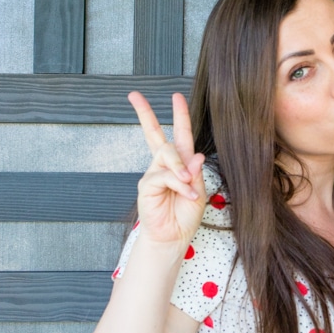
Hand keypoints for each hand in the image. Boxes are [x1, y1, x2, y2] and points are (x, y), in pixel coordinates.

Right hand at [129, 91, 206, 245]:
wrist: (173, 236)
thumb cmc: (185, 214)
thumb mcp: (198, 192)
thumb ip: (196, 174)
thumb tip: (196, 156)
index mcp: (180, 163)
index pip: (179, 134)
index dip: (179, 115)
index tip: (176, 96)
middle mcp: (164, 164)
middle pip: (154, 133)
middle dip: (145, 113)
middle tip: (134, 96)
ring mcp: (153, 173)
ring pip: (166, 153)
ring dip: (180, 167)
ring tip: (189, 184)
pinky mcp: (146, 185)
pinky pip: (165, 175)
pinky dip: (179, 184)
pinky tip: (187, 195)